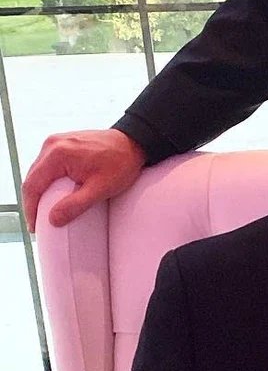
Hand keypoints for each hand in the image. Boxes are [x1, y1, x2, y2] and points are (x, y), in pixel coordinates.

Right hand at [22, 129, 147, 229]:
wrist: (134, 143)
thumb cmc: (121, 164)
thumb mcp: (101, 188)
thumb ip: (76, 205)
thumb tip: (52, 220)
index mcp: (57, 154)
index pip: (32, 185)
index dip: (30, 209)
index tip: (34, 227)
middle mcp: (51, 144)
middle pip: (32, 178)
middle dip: (32, 202)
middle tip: (38, 223)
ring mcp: (56, 142)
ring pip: (37, 172)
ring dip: (39, 191)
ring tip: (43, 212)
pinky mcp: (62, 143)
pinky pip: (47, 165)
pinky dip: (47, 181)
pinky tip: (51, 194)